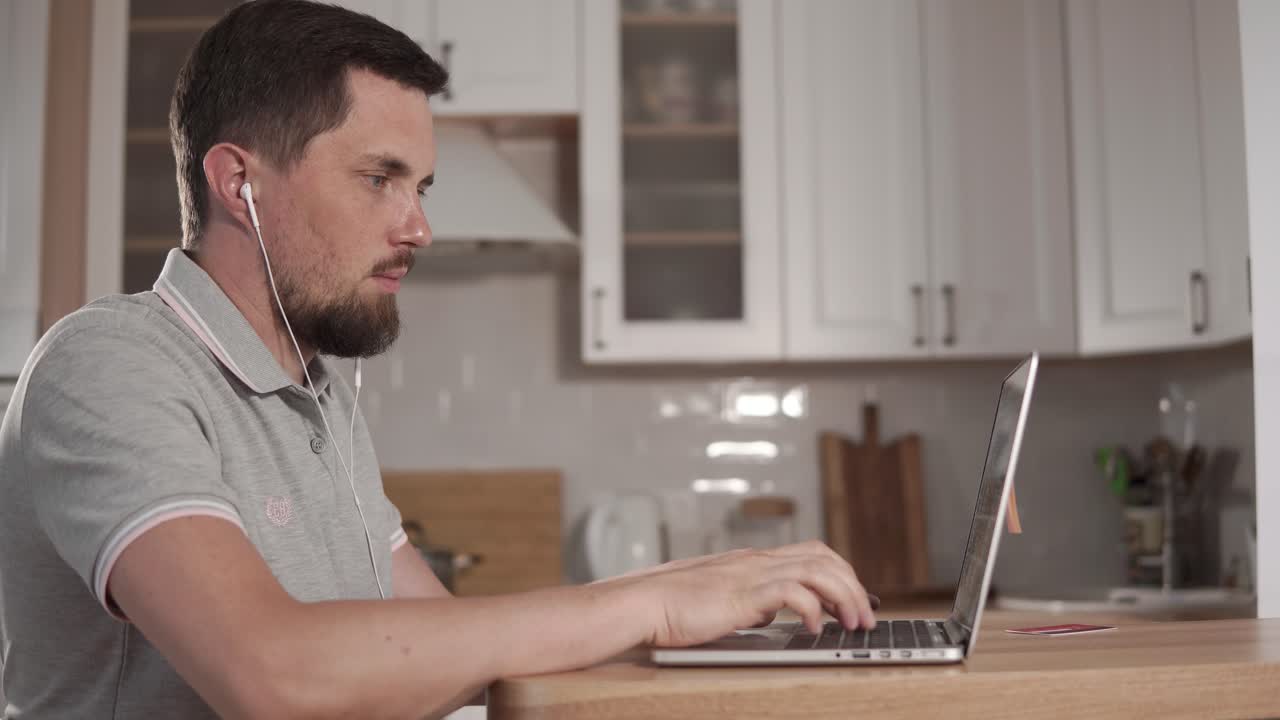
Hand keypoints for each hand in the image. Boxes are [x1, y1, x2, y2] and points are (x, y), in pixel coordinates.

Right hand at [614, 541, 877, 647]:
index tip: (854, 598)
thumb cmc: (672, 606)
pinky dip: (813, 610)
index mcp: (752, 561)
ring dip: (843, 597)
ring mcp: (751, 574)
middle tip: (864, 616)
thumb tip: (769, 615)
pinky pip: (793, 593)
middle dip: (852, 585)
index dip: (840, 572)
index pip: (810, 552)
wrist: (641, 603)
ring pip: (817, 570)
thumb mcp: (720, 601)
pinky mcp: (743, 593)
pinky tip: (815, 629)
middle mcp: (756, 561)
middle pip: (823, 557)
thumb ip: (747, 602)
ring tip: (852, 623)